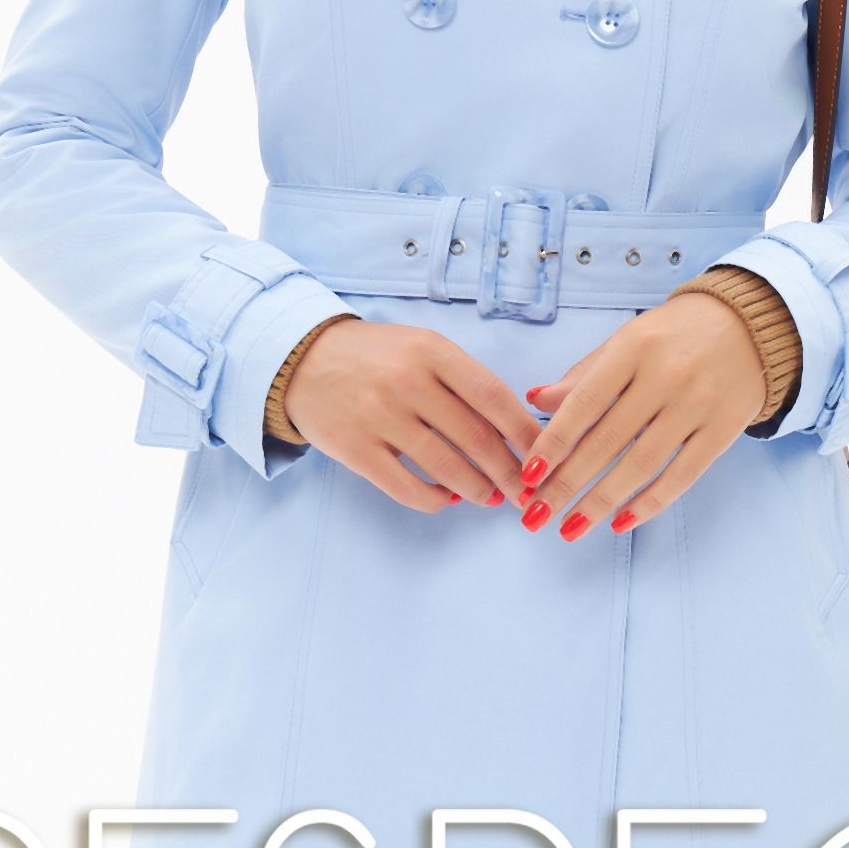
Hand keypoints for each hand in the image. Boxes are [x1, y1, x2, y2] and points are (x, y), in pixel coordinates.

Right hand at [283, 318, 547, 511]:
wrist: (302, 360)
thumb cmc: (376, 357)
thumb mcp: (422, 348)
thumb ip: (464, 381)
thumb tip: (515, 430)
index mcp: (431, 351)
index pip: (493, 396)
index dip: (525, 433)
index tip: (545, 456)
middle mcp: (407, 382)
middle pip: (475, 438)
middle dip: (510, 472)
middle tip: (528, 491)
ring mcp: (379, 417)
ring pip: (446, 467)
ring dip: (479, 490)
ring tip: (493, 497)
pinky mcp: (355, 449)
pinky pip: (408, 488)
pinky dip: (437, 500)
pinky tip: (449, 498)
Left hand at [513, 293, 767, 540]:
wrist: (749, 324)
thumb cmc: (674, 336)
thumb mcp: (626, 342)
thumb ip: (583, 375)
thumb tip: (536, 399)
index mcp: (633, 348)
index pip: (585, 403)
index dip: (555, 442)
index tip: (529, 476)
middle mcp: (665, 376)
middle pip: (608, 440)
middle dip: (567, 483)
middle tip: (536, 514)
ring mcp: (697, 405)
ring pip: (642, 464)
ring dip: (601, 502)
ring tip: (570, 528)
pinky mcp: (723, 430)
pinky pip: (682, 475)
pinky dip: (650, 502)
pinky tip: (621, 522)